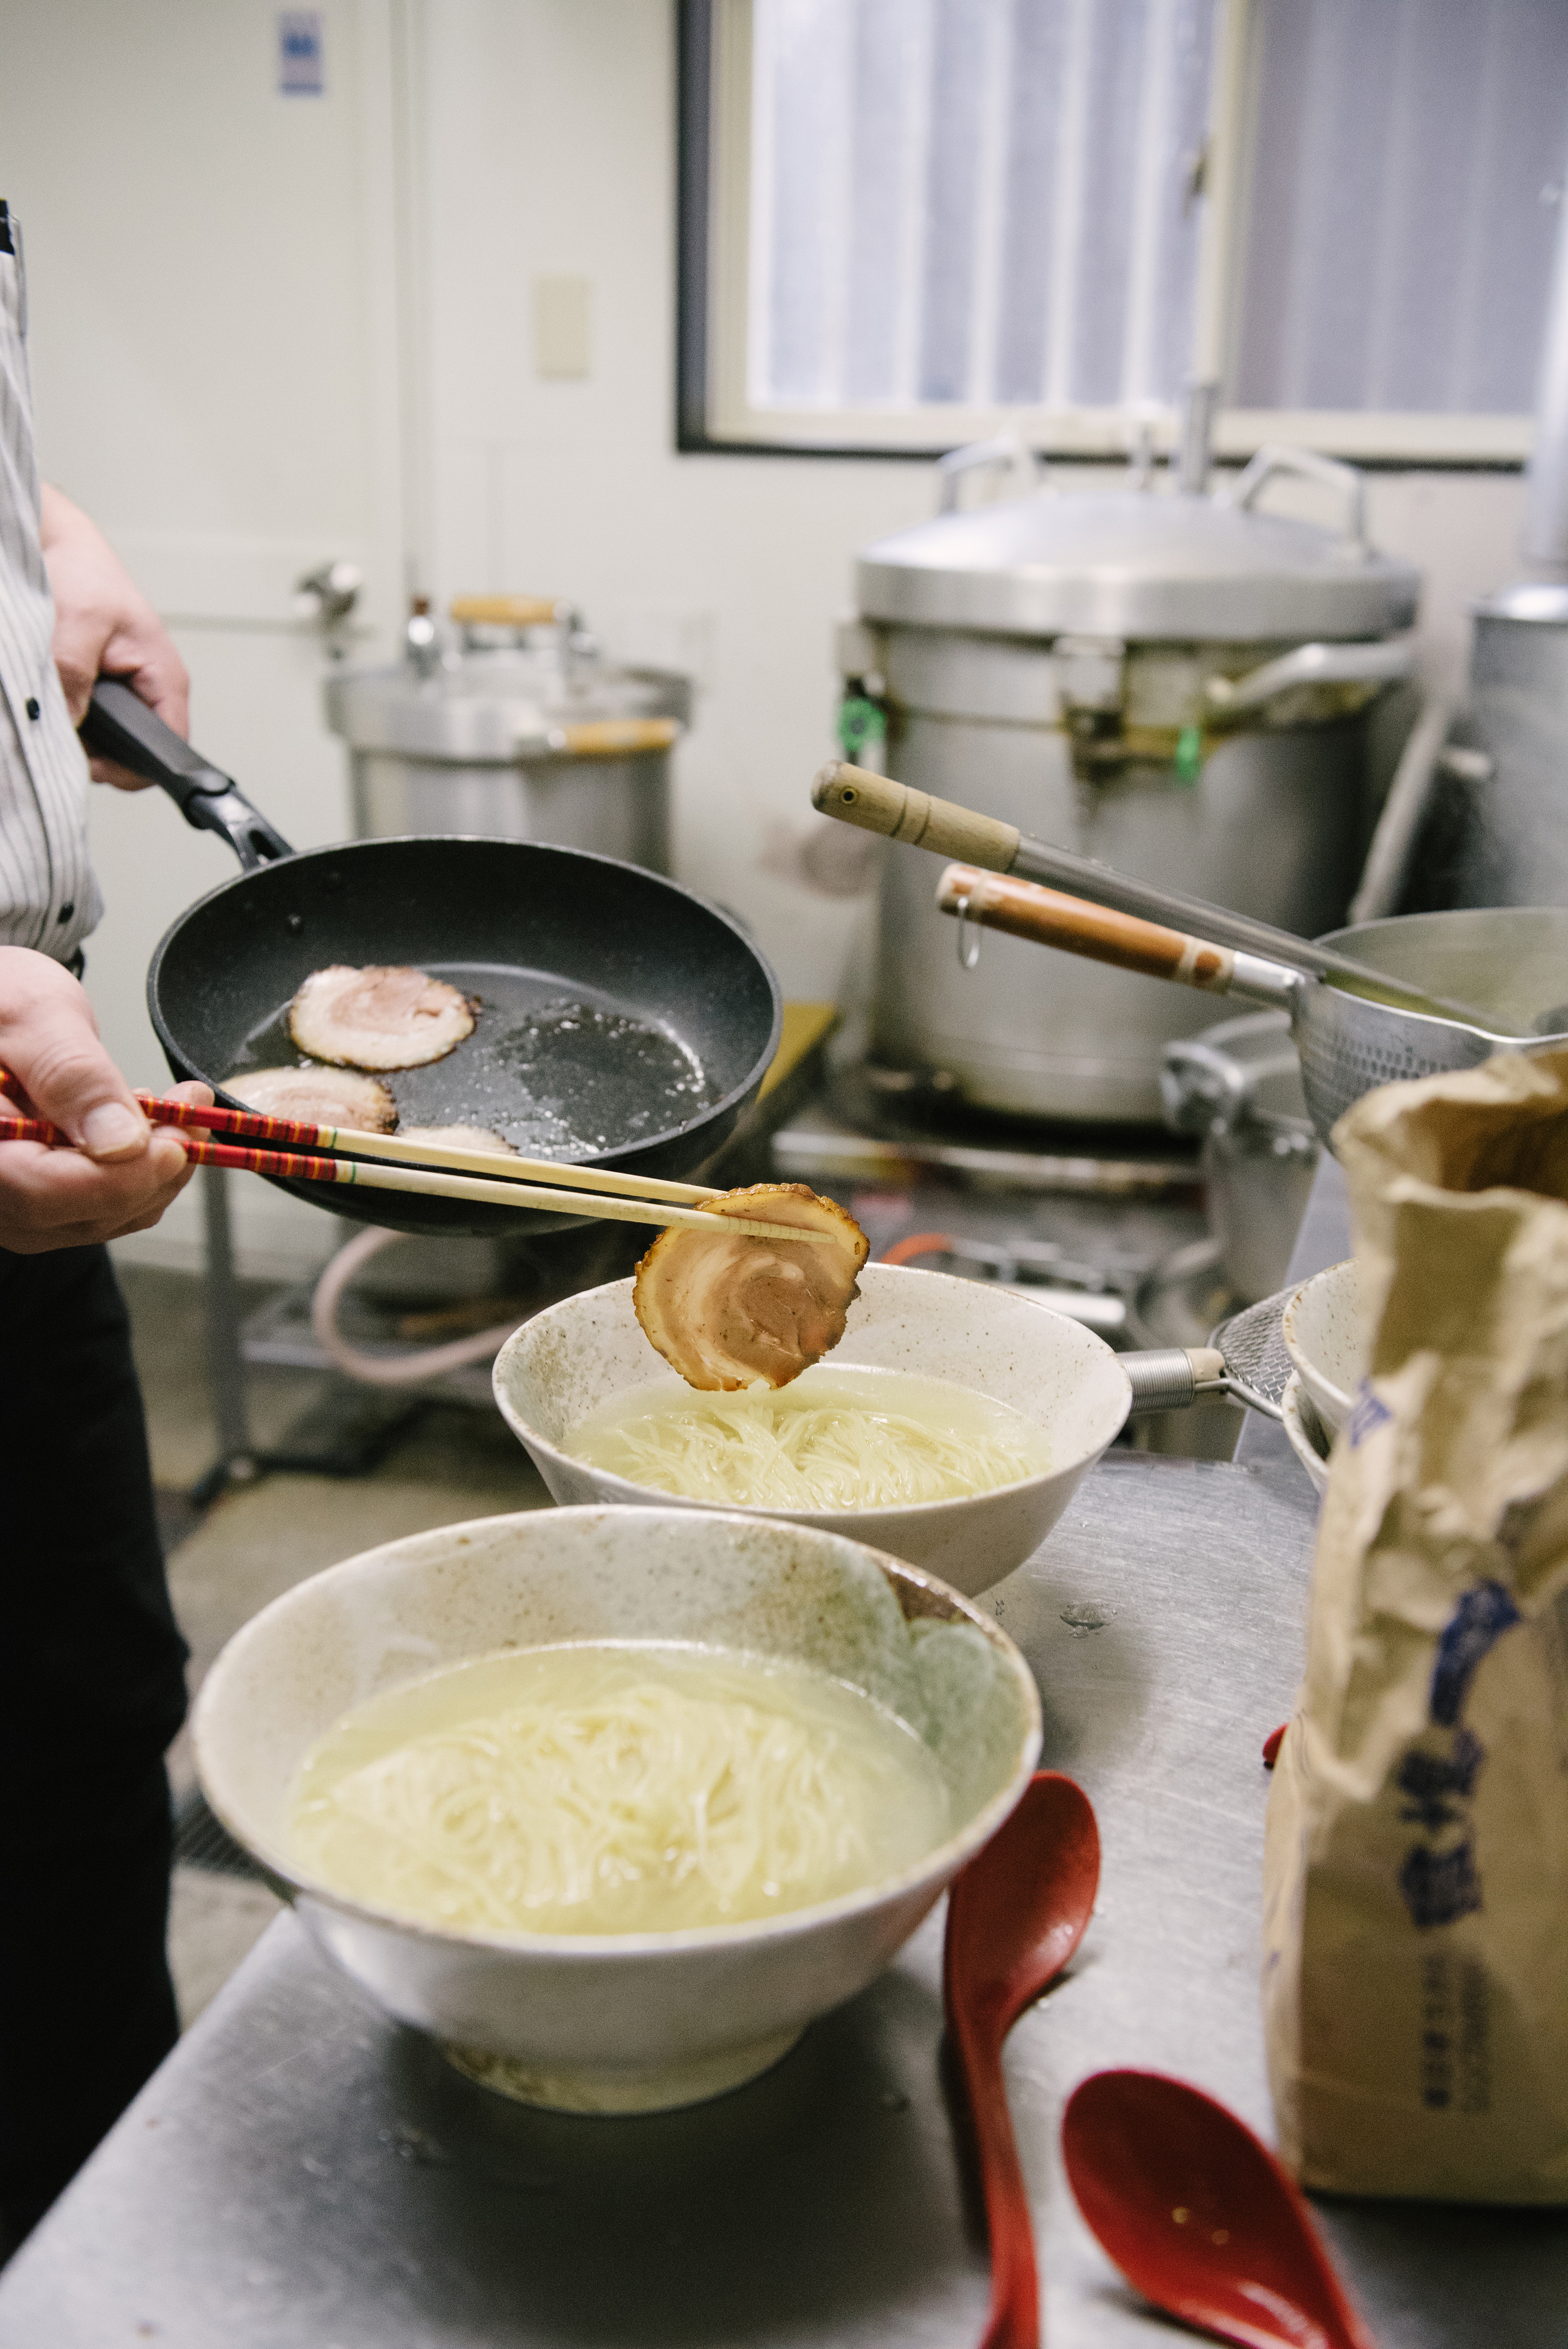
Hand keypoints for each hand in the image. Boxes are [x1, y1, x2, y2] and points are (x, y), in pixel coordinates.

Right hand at [0, 948, 210, 1252]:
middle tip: (194, 1112)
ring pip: (98, 1217)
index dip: (121, 1179)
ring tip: (179, 1111)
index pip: (41, 1192)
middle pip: (76, 1214)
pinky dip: (137, 1173)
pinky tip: (150, 1128)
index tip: (177, 1144)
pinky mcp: (35, 1195)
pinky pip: (96, 1205)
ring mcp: (8, 1198)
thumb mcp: (32, 1015)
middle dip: (151, 1171)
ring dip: (154, 1173)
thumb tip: (120, 1143)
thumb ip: (72, 1076)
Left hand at [40, 485, 190, 785]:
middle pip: (137, 751)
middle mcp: (153, 690)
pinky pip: (95, 722)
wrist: (64, 547)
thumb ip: (74, 674)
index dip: (130, 767)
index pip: (169, 748)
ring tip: (56, 708)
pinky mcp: (107, 688)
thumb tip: (70, 723)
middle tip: (61, 734)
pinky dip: (71, 719)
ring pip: (113, 740)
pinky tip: (56, 700)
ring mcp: (131, 691)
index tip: (89, 763)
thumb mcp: (78, 621)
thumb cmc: (84, 573)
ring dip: (81, 735)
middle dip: (98, 753)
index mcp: (165, 678)